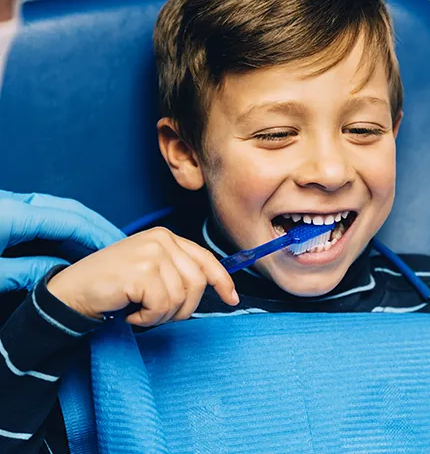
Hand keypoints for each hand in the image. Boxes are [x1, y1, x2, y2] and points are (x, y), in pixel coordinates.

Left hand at [0, 190, 124, 291]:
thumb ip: (27, 270)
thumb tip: (58, 269)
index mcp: (14, 214)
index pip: (71, 221)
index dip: (98, 235)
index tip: (116, 248)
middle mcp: (15, 202)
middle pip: (70, 208)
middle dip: (96, 224)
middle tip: (116, 242)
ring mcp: (8, 202)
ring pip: (57, 207)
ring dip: (81, 222)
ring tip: (97, 240)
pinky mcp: (3, 208)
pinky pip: (42, 210)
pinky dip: (61, 223)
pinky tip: (68, 237)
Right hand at [46, 227, 238, 325]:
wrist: (72, 291)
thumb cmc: (113, 285)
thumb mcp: (150, 269)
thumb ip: (177, 271)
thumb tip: (214, 287)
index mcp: (166, 237)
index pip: (205, 258)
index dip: (222, 280)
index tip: (232, 298)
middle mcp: (162, 239)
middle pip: (197, 282)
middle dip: (182, 308)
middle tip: (156, 313)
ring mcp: (152, 253)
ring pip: (181, 298)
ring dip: (161, 315)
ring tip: (139, 309)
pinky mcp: (142, 271)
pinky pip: (162, 307)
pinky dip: (147, 318)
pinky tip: (131, 311)